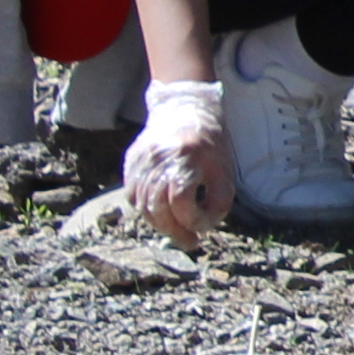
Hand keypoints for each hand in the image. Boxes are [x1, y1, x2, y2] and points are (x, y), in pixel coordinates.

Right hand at [124, 82, 229, 248]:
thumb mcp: (224, 169)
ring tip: (178, 230)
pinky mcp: (130, 164)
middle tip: (190, 243)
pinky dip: (146, 210)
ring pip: (142, 205)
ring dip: (160, 224)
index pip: (181, 201)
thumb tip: (205, 226)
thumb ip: (219, 199)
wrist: (183, 111)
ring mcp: (139, 162)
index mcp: (185, 158)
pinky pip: (132, 196)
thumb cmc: (209, 144)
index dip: (192, 220)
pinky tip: (162, 214)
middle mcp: (157, 160)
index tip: (204, 229)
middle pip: (157, 208)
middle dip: (174, 231)